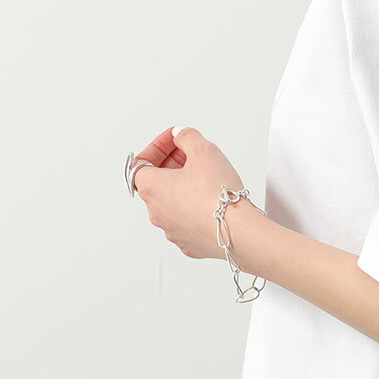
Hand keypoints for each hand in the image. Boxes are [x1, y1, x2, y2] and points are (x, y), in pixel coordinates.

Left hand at [131, 126, 247, 260]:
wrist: (238, 231)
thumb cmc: (218, 195)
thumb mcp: (203, 150)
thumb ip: (187, 136)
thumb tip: (181, 135)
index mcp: (152, 188)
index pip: (140, 162)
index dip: (157, 147)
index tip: (174, 141)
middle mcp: (156, 212)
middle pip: (157, 182)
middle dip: (173, 165)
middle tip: (192, 157)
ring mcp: (171, 230)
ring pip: (172, 203)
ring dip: (184, 188)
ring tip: (206, 179)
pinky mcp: (188, 243)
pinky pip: (186, 221)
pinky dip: (195, 209)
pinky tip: (212, 202)